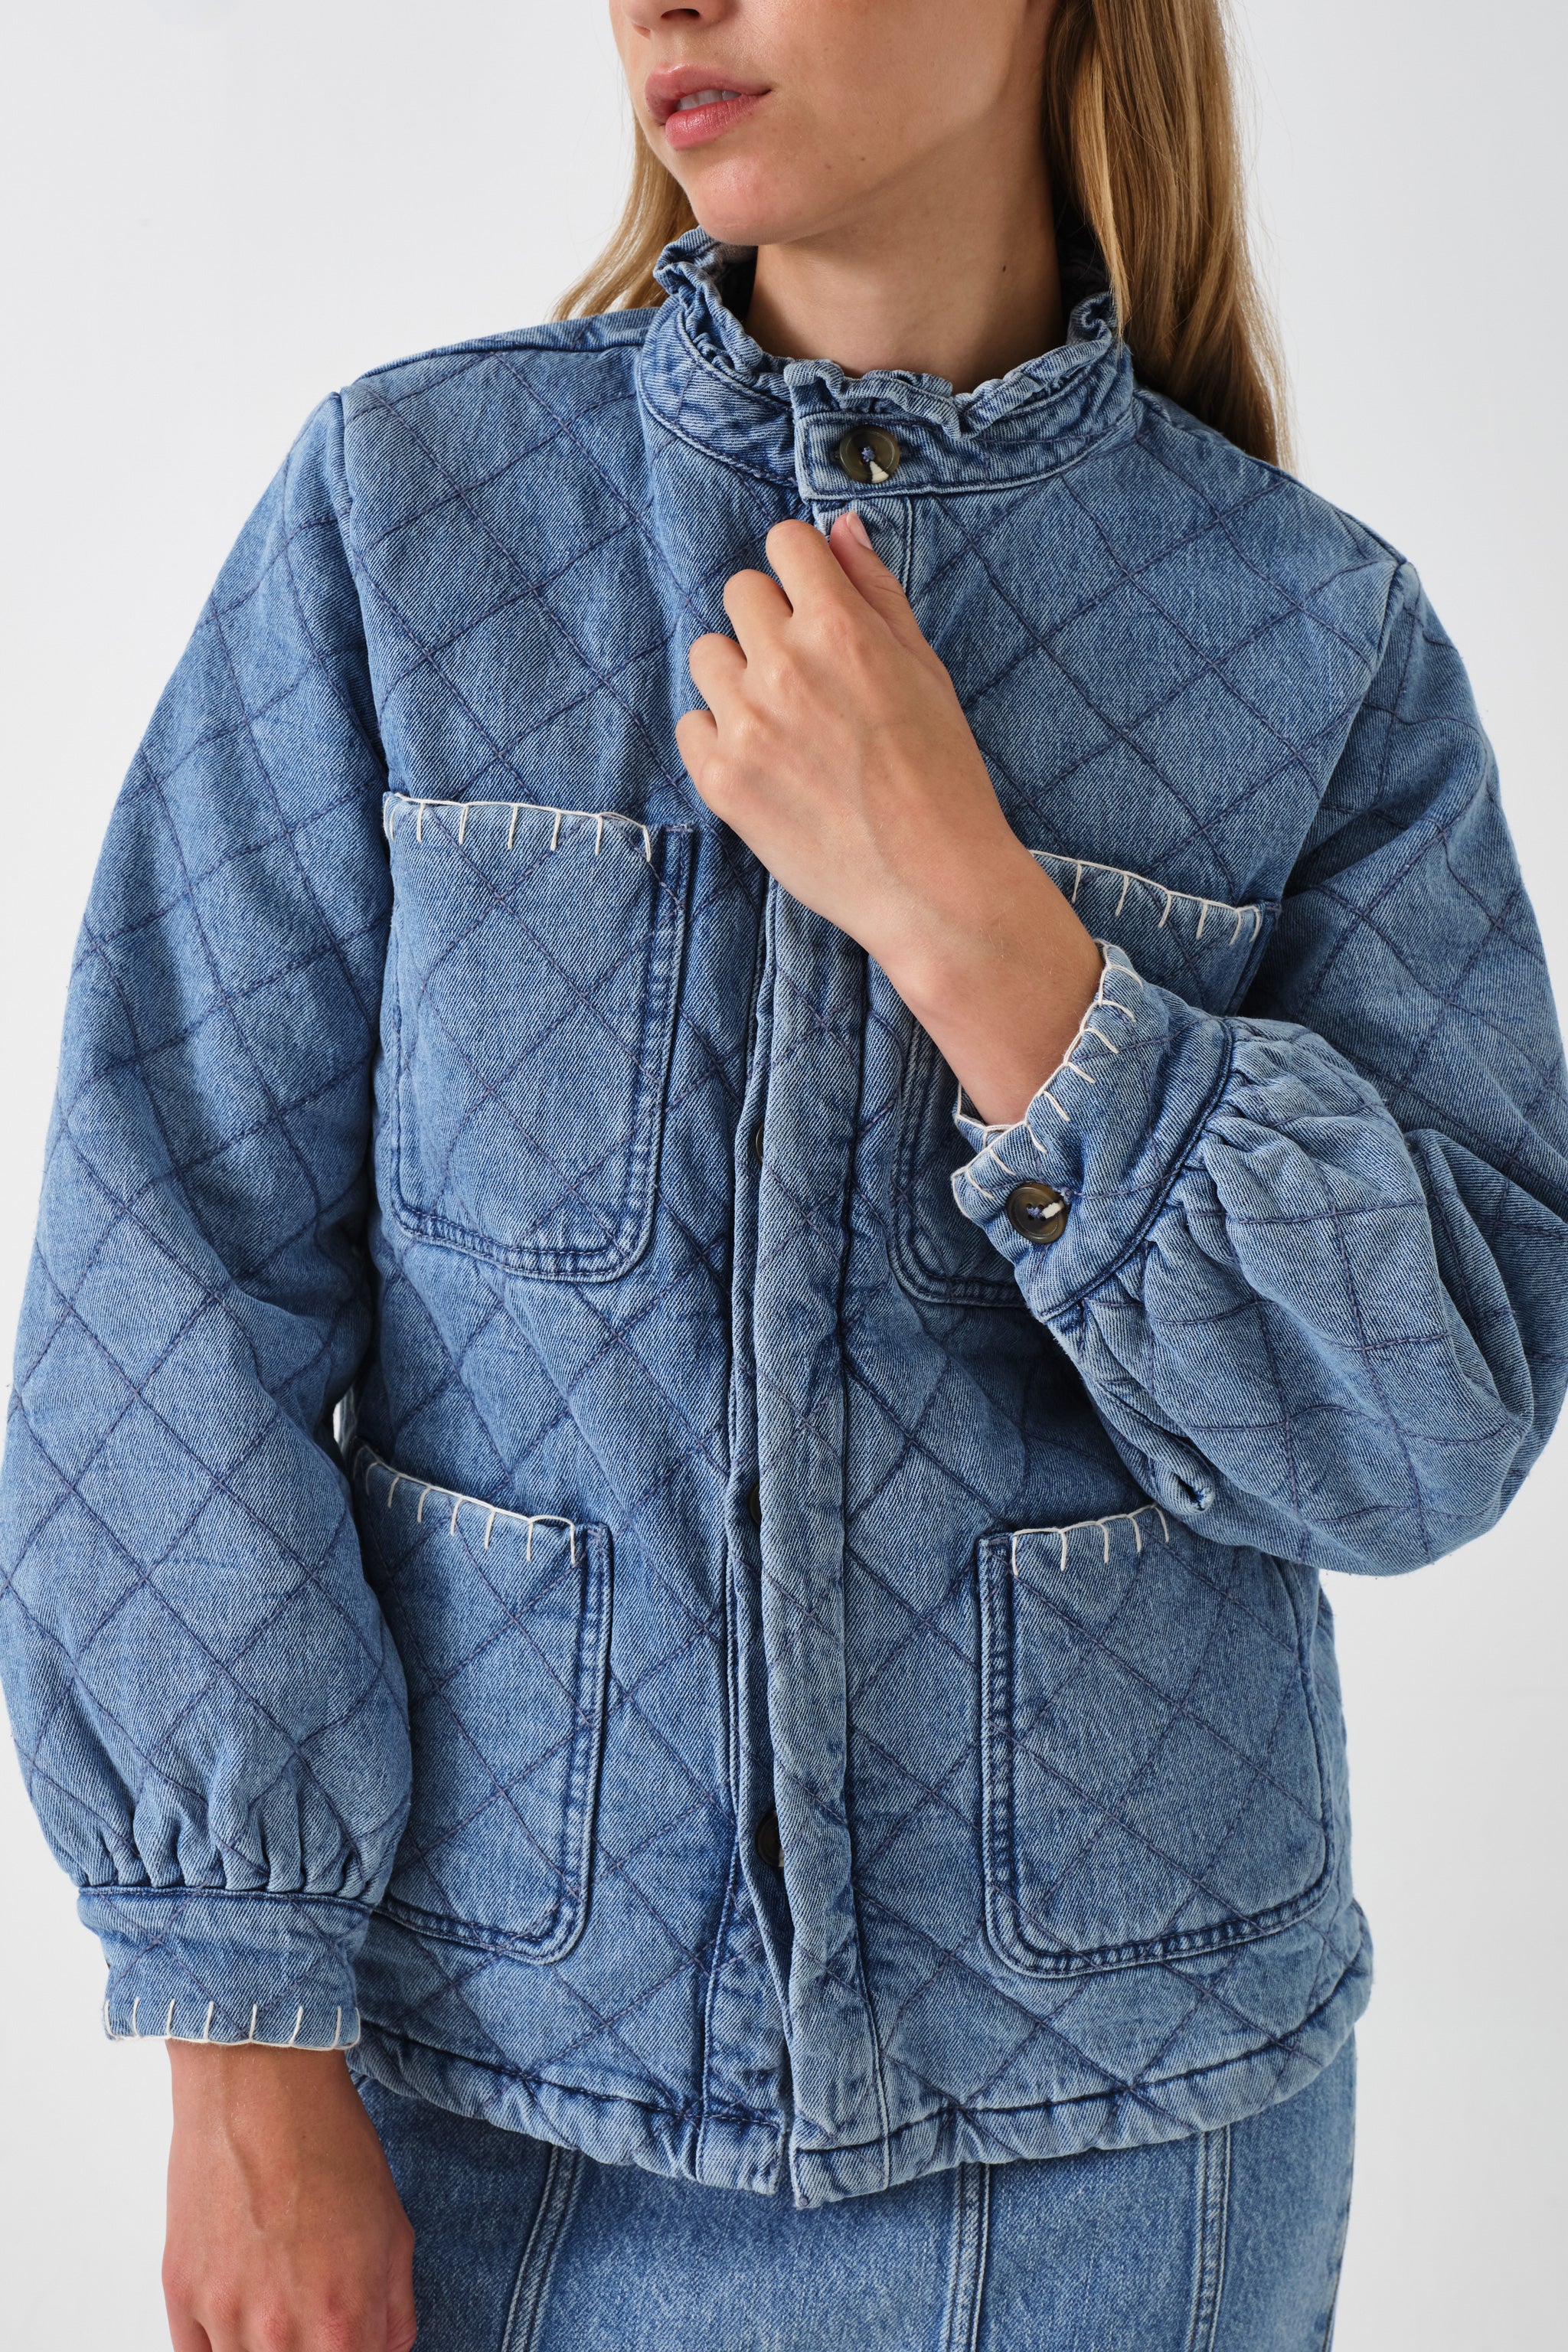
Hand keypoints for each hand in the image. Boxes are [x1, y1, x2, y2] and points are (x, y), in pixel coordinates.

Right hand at [164, 2043, 416, 2351]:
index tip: (348, 2339)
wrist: (262, 2082)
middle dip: (311, 2350)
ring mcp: (224, 2317)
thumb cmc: (330, 2143)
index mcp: (342, 2324)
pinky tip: (239, 2312)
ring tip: (279, 2302)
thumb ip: (393, 2312)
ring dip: (264, 2347)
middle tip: (313, 2315)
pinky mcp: (180, 2293)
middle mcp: (279, 2335)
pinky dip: (219, 2344)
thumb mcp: (394, 2229)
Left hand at [677, 514, 1102, 1125]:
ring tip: (786, 725)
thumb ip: (876, 591)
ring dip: (739, 677)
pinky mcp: (721, 779)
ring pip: (707, 656)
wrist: (932, 884)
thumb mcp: (925, 669)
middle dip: (771, 623)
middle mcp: (785, 666)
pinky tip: (766, 764)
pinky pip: (691, 725)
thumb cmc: (942, 775)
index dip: (802, 572)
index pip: (785, 544)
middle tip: (809, 679)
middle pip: (740, 594)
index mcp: (841, 629)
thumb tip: (839, 528)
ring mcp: (746, 724)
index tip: (815, 605)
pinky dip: (720, 738)